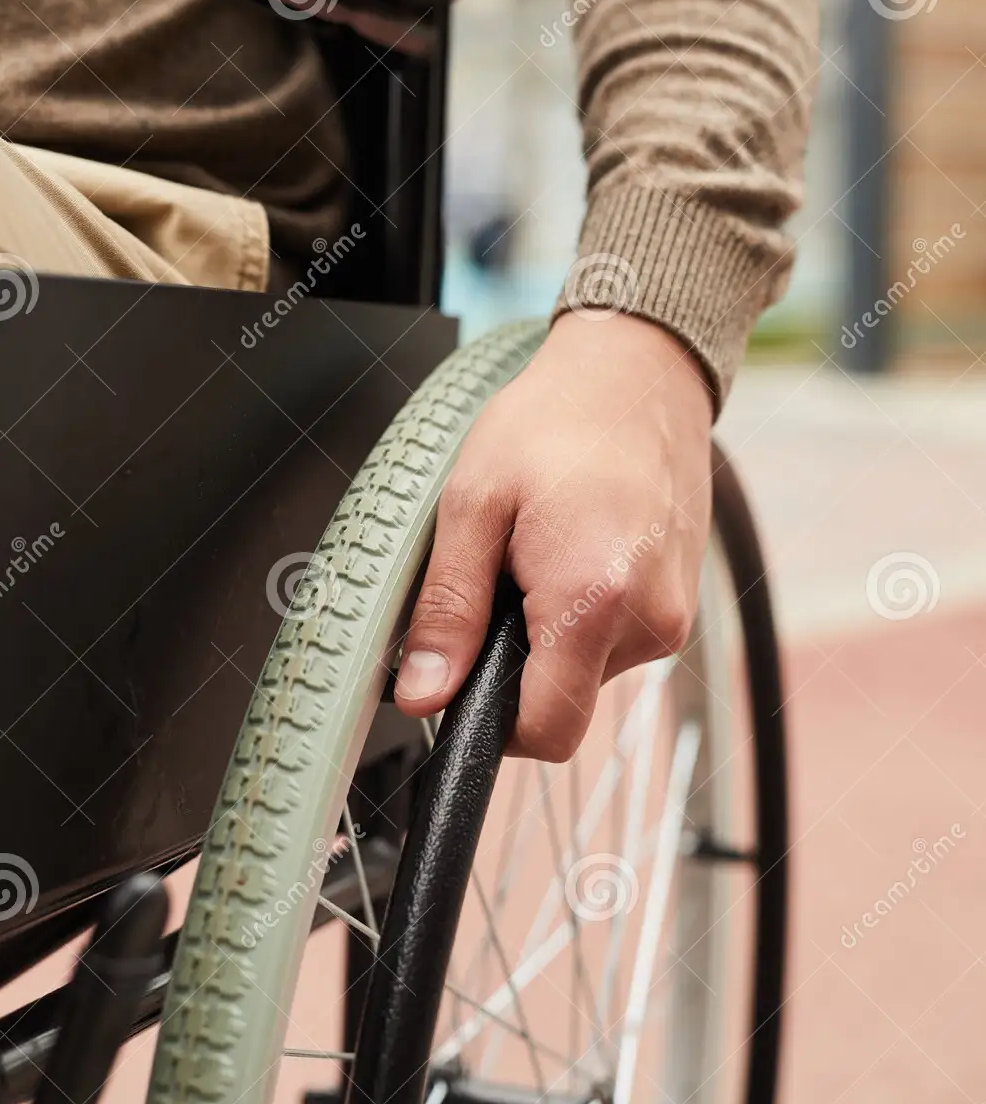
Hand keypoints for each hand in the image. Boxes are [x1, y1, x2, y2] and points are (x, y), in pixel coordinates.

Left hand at [394, 312, 713, 760]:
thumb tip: (423, 691)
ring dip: (550, 631)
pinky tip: (573, 549)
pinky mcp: (681, 604)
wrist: (639, 371)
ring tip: (540, 548)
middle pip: (562, 701)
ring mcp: (673, 615)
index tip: (459, 676)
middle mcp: (649, 622)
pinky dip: (582, 612)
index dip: (490, 721)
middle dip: (516, 659)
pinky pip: (615, 641)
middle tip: (501, 575)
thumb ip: (446, 609)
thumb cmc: (557, 419)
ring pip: (586, 672)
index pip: (545, 732)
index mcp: (595, 600)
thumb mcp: (473, 504)